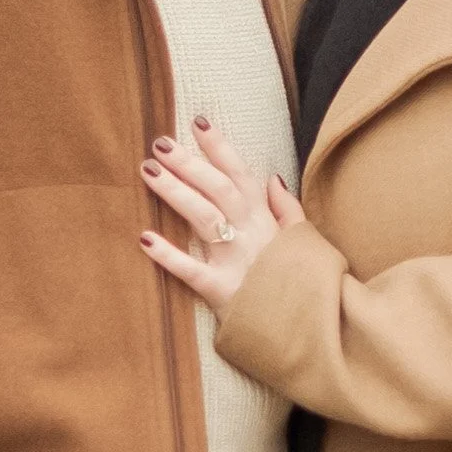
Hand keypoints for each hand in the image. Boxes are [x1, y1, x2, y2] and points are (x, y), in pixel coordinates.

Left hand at [139, 119, 304, 312]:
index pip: (241, 174)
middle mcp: (251, 233)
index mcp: (265, 220)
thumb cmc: (300, 284)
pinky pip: (191, 271)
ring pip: (204, 218)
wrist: (307, 329)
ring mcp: (236, 261)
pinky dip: (167, 255)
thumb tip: (273, 176)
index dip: (220, 147)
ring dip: (175, 192)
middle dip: (188, 163)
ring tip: (148, 172)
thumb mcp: (303, 240)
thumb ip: (287, 208)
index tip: (198, 122)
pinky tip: (143, 237)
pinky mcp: (222, 291)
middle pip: (217, 189)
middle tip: (158, 143)